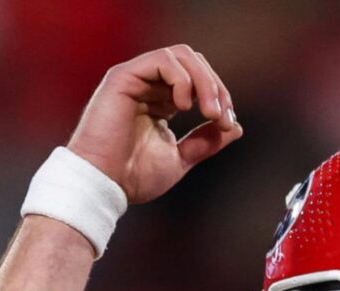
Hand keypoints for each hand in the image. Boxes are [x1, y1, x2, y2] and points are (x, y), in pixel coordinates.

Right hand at [66, 45, 242, 206]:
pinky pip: (163, 59)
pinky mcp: (124, 76)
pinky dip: (183, 79)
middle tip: (221, 116)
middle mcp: (148, 84)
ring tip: (209, 111)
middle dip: (215, 87)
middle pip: (193, 62)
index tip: (227, 124)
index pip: (198, 79)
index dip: (219, 97)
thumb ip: (205, 141)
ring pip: (182, 56)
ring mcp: (136, 78)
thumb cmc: (132, 177)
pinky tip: (183, 106)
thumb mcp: (180, 158)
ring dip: (204, 81)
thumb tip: (235, 127)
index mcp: (160, 100)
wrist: (104, 185)